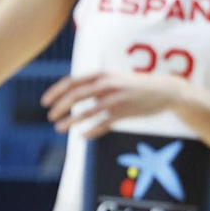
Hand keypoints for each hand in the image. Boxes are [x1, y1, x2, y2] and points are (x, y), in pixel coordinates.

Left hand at [42, 70, 184, 137]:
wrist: (165, 89)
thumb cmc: (133, 85)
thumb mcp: (112, 78)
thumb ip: (93, 85)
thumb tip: (72, 94)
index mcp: (101, 74)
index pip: (72, 82)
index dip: (56, 92)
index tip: (44, 102)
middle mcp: (107, 84)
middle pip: (76, 95)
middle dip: (60, 107)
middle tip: (50, 117)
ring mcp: (117, 98)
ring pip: (89, 111)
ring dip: (71, 121)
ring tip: (59, 128)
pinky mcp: (126, 112)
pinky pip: (105, 123)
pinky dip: (92, 130)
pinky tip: (82, 136)